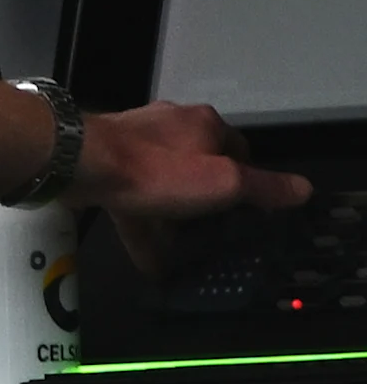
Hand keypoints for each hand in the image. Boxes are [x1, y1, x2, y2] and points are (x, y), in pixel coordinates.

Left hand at [73, 101, 309, 272]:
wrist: (79, 163)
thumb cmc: (158, 170)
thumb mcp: (223, 183)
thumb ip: (263, 187)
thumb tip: (303, 189)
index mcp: (204, 124)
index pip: (239, 150)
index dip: (246, 181)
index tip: (246, 210)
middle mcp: (169, 126)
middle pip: (198, 167)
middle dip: (204, 201)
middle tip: (211, 233)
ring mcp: (132, 143)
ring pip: (162, 186)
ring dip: (171, 219)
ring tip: (179, 254)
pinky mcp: (105, 164)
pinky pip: (131, 199)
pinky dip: (141, 226)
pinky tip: (145, 259)